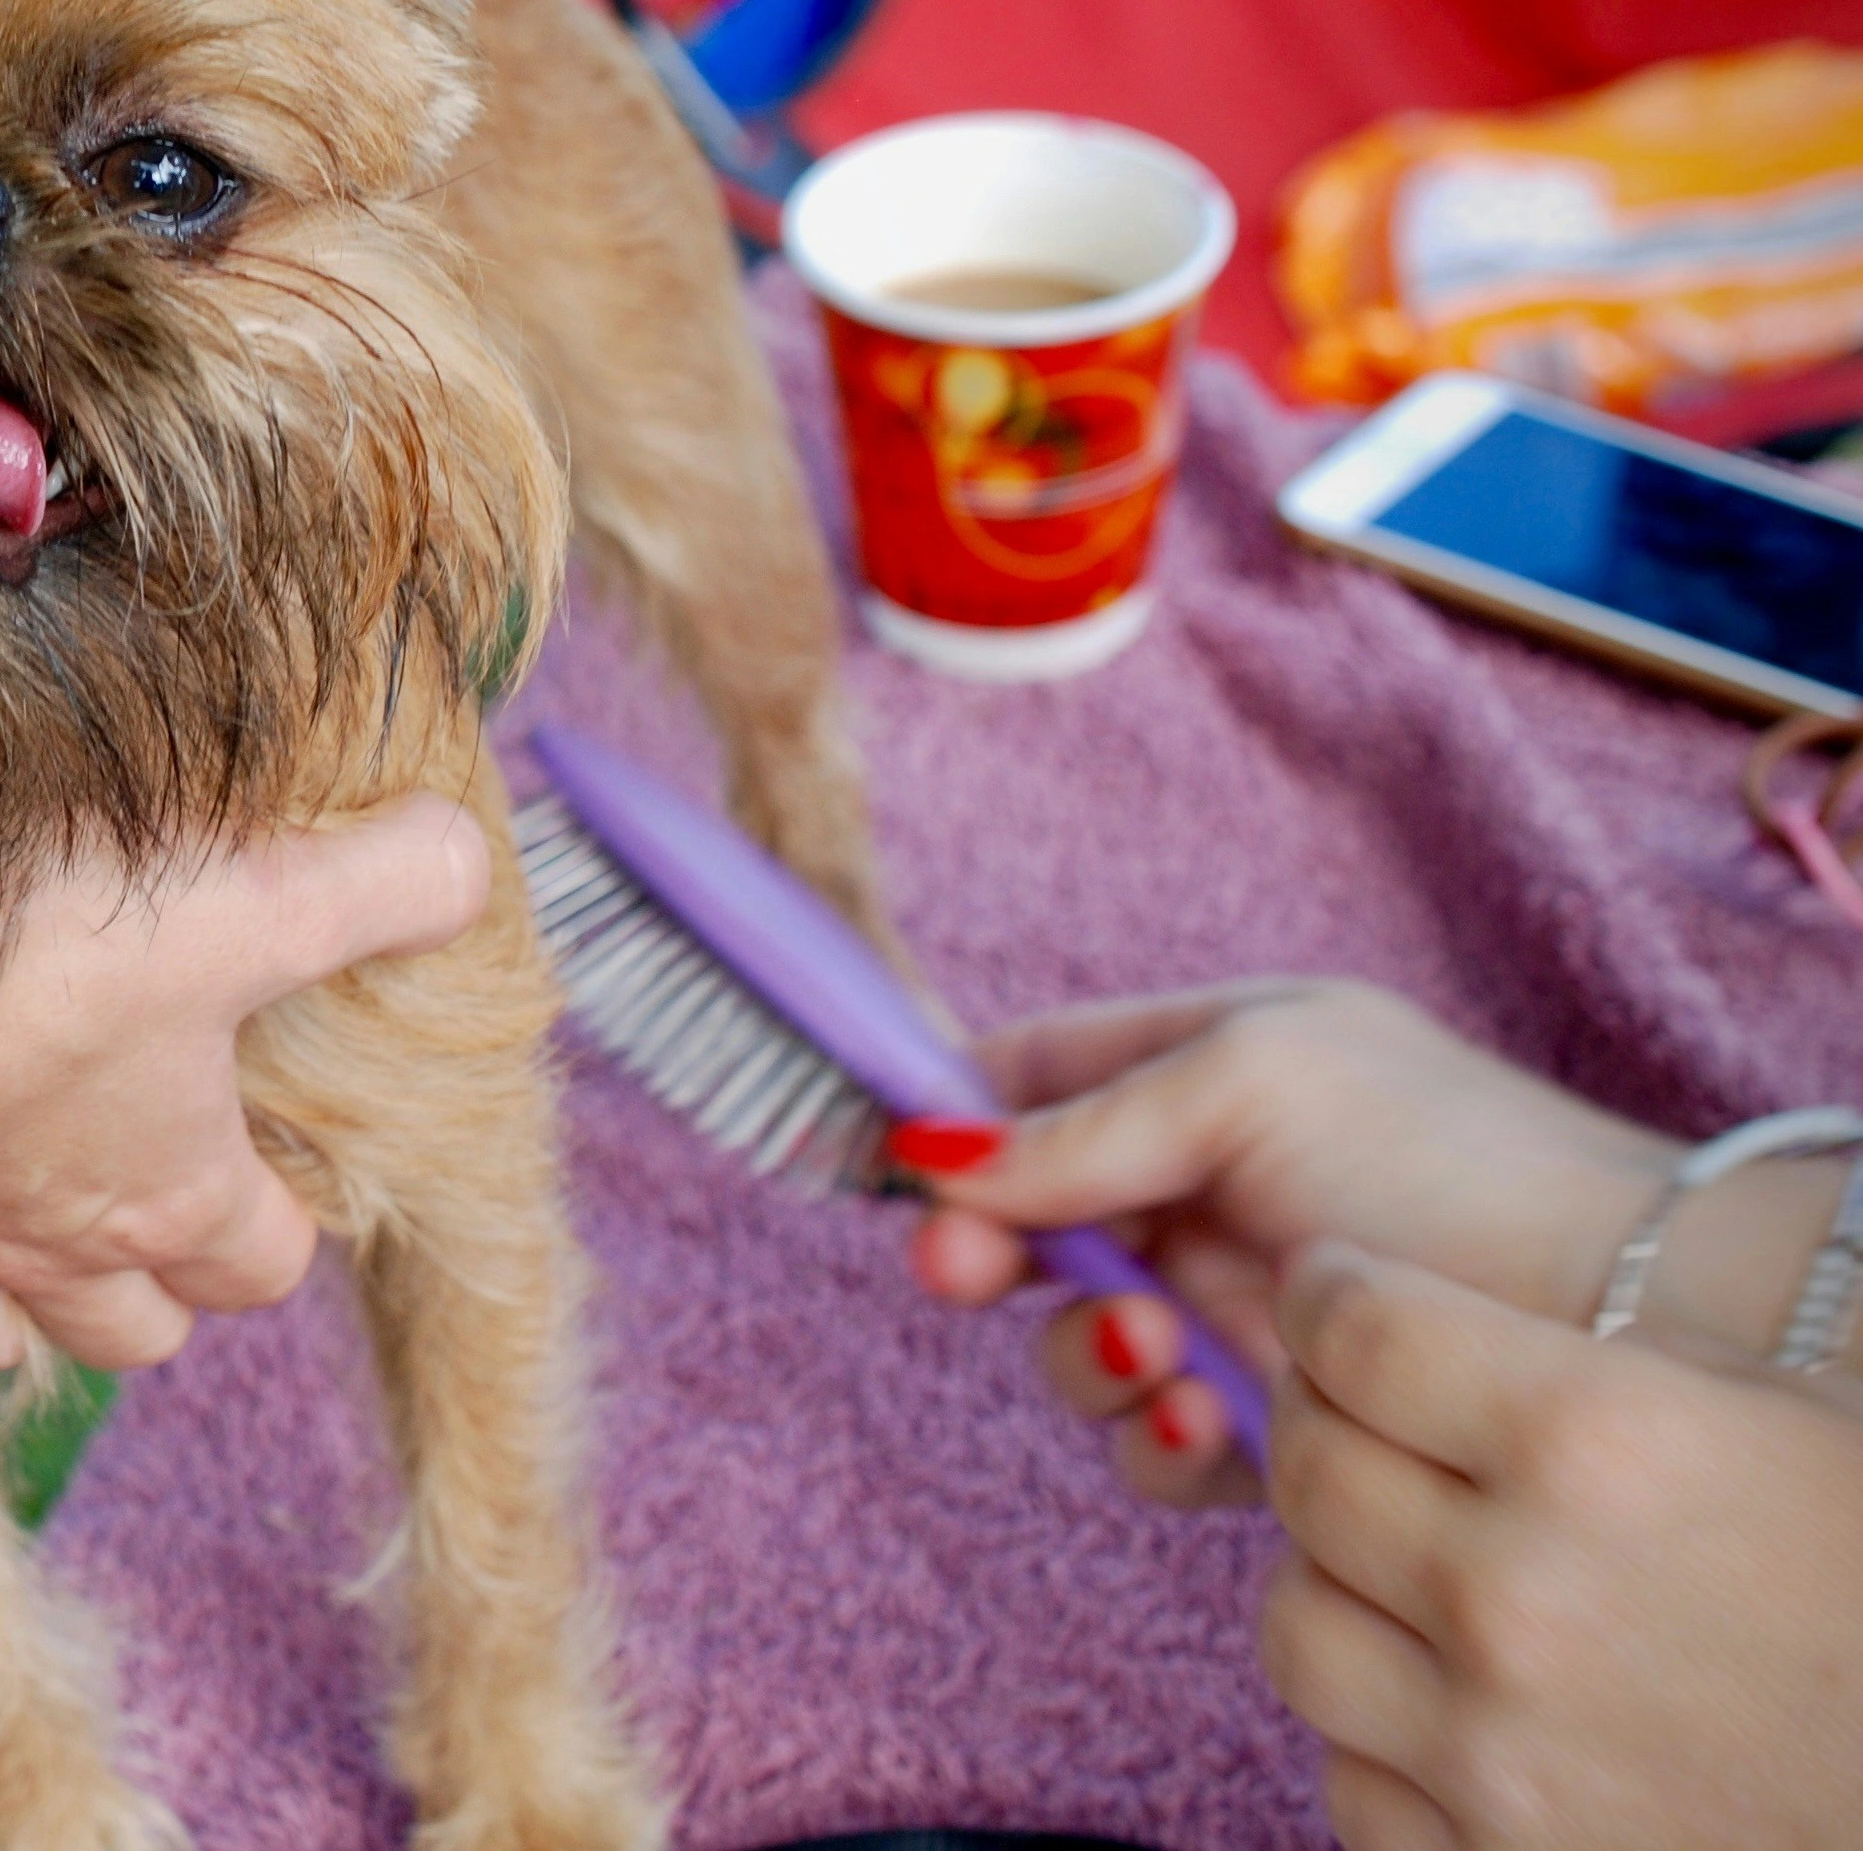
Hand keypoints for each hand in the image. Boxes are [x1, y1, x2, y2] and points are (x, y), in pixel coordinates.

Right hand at [0, 796, 493, 1381]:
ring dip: (0, 1307)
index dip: (272, 1219)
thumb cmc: (35, 938)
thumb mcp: (249, 890)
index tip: (260, 1157)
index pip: (260, 1265)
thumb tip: (471, 863)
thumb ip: (381, 883)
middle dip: (144, 1281)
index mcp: (167, 1194)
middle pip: (131, 1333)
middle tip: (134, 1189)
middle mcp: (46, 1255)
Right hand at [903, 981, 1673, 1502]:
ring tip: (1147, 1355)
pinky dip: (1155, 1433)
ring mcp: (1234, 1305)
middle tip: (965, 1275)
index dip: (944, 1119)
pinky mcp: (1269, 1420)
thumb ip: (1082, 1123)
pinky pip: (1153, 1437)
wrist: (1622, 1312)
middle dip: (986, 1253)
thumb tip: (926, 1153)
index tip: (880, 1161)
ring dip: (1082, 1353)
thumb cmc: (1448, 1160)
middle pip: (1024, 1224)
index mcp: (1204, 1065)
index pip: (1027, 1076)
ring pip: (1075, 1344)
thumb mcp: (1252, 1086)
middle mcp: (1207, 1184)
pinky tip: (1203, 1417)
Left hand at [1260, 1240, 1862, 1850]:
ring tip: (1411, 1564)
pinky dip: (1385, 1733)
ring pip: (1298, 1620)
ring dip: (1339, 1577)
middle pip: (1310, 1466)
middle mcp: (1521, 1595)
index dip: (1330, 1293)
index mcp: (1600, 1443)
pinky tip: (1465, 1701)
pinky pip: (1352, 1777)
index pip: (1357, 1328)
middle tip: (1368, 1416)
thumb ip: (1601, 1366)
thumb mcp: (1797, 1416)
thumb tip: (1432, 1323)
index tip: (1335, 1292)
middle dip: (1324, 1419)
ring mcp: (1501, 1751)